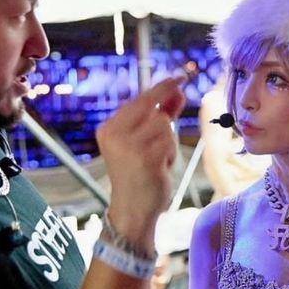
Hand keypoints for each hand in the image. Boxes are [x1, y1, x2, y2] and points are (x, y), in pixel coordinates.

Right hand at [96, 76, 185, 248]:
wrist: (132, 211)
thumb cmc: (139, 176)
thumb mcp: (145, 142)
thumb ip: (160, 115)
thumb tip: (177, 91)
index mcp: (109, 128)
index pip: (140, 100)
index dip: (162, 88)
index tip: (180, 77)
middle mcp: (114, 134)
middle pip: (155, 110)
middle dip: (164, 126)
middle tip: (159, 148)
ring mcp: (128, 146)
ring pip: (164, 126)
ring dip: (168, 143)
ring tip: (156, 161)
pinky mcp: (145, 158)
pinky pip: (169, 142)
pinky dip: (170, 155)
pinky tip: (159, 169)